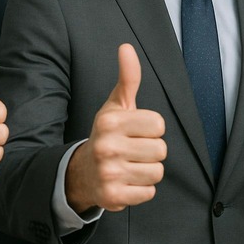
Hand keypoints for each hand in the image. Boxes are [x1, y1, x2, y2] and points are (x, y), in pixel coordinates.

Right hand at [66, 44, 166, 213]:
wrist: (82, 172)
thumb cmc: (108, 134)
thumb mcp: (116, 105)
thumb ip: (128, 78)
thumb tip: (127, 47)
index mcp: (110, 121)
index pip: (159, 125)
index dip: (152, 130)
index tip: (136, 132)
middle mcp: (107, 146)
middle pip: (161, 150)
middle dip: (151, 152)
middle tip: (132, 151)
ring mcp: (108, 173)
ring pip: (157, 172)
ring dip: (148, 171)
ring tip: (130, 166)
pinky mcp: (113, 197)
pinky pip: (149, 193)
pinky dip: (141, 190)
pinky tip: (126, 182)